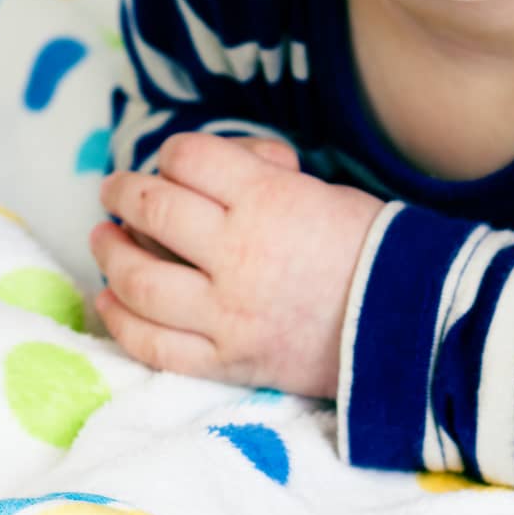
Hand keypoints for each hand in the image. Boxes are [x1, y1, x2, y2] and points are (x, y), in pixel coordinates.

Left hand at [90, 132, 386, 398]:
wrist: (410, 324)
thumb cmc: (371, 248)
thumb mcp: (320, 191)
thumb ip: (263, 179)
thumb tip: (209, 173)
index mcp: (269, 200)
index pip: (190, 158)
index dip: (173, 153)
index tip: (170, 159)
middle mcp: (239, 252)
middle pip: (155, 208)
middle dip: (125, 192)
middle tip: (114, 189)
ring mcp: (228, 312)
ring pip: (140, 278)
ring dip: (111, 252)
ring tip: (103, 238)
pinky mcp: (227, 361)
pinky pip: (153, 343)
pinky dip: (121, 319)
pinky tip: (107, 300)